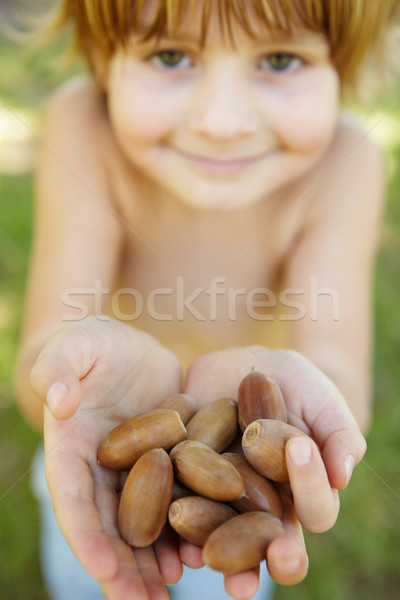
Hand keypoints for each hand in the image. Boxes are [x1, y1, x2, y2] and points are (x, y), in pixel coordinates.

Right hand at [31, 316, 183, 599]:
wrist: (128, 349)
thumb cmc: (93, 344)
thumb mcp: (75, 344)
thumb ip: (59, 368)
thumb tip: (60, 401)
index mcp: (72, 449)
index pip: (73, 497)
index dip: (86, 534)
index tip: (104, 568)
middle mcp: (102, 471)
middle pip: (110, 524)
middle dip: (124, 567)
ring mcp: (137, 471)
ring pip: (145, 522)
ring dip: (156, 560)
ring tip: (173, 591)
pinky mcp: (169, 463)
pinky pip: (178, 499)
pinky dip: (187, 528)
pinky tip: (203, 553)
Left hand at [181, 345, 366, 597]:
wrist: (239, 365)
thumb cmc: (291, 381)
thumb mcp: (320, 397)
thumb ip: (339, 433)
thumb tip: (342, 476)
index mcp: (303, 492)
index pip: (317, 508)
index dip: (312, 489)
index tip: (299, 449)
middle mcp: (265, 507)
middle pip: (273, 544)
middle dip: (275, 557)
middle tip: (276, 554)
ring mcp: (224, 501)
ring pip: (223, 538)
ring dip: (218, 553)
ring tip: (209, 557)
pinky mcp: (187, 486)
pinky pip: (181, 512)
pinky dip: (175, 529)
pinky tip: (171, 534)